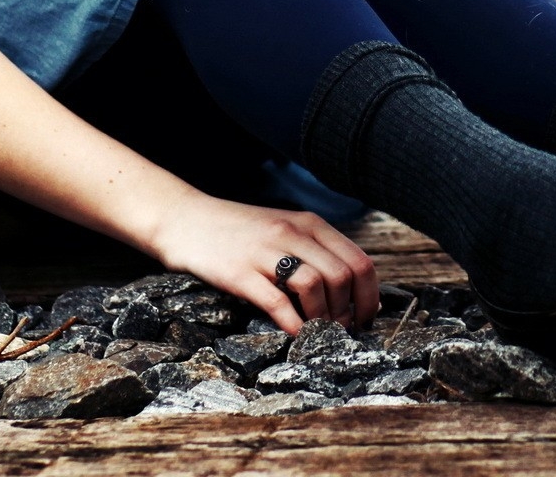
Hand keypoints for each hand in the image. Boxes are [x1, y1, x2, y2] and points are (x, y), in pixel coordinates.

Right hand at [147, 192, 379, 333]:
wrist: (185, 219)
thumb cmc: (238, 230)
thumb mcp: (283, 228)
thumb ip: (314, 250)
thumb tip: (351, 290)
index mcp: (309, 223)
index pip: (359, 261)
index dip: (369, 296)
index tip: (365, 318)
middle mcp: (292, 233)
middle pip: (342, 276)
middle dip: (349, 311)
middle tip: (341, 331)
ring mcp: (265, 252)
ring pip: (315, 286)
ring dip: (323, 318)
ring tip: (319, 333)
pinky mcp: (240, 272)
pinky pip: (277, 302)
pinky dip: (293, 324)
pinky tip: (295, 335)